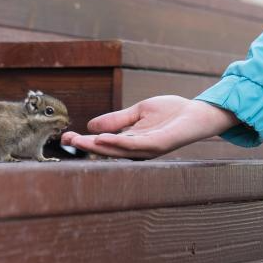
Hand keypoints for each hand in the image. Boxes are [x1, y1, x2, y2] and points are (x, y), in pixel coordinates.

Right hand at [60, 95, 238, 158]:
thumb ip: (117, 119)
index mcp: (131, 141)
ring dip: (97, 146)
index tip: (66, 136)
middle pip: (107, 149)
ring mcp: (147, 148)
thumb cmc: (170, 113)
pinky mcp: (157, 144)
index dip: (85, 140)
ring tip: (80, 141)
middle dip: (86, 145)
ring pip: (117, 150)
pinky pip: (134, 145)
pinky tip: (103, 139)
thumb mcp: (138, 112)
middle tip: (67, 139)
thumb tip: (91, 125)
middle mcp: (137, 149)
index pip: (103, 142)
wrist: (196, 113)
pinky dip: (117, 143)